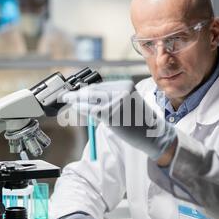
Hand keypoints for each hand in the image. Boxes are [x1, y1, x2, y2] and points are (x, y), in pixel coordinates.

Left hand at [61, 80, 176, 160]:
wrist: (153, 133)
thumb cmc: (139, 120)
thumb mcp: (127, 103)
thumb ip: (109, 98)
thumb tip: (88, 97)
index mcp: (125, 85)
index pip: (100, 86)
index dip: (86, 89)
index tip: (76, 91)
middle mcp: (120, 90)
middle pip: (93, 90)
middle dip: (78, 94)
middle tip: (65, 95)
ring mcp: (115, 102)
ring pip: (90, 99)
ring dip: (77, 100)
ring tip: (68, 100)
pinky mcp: (110, 114)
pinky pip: (91, 110)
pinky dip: (82, 108)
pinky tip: (76, 107)